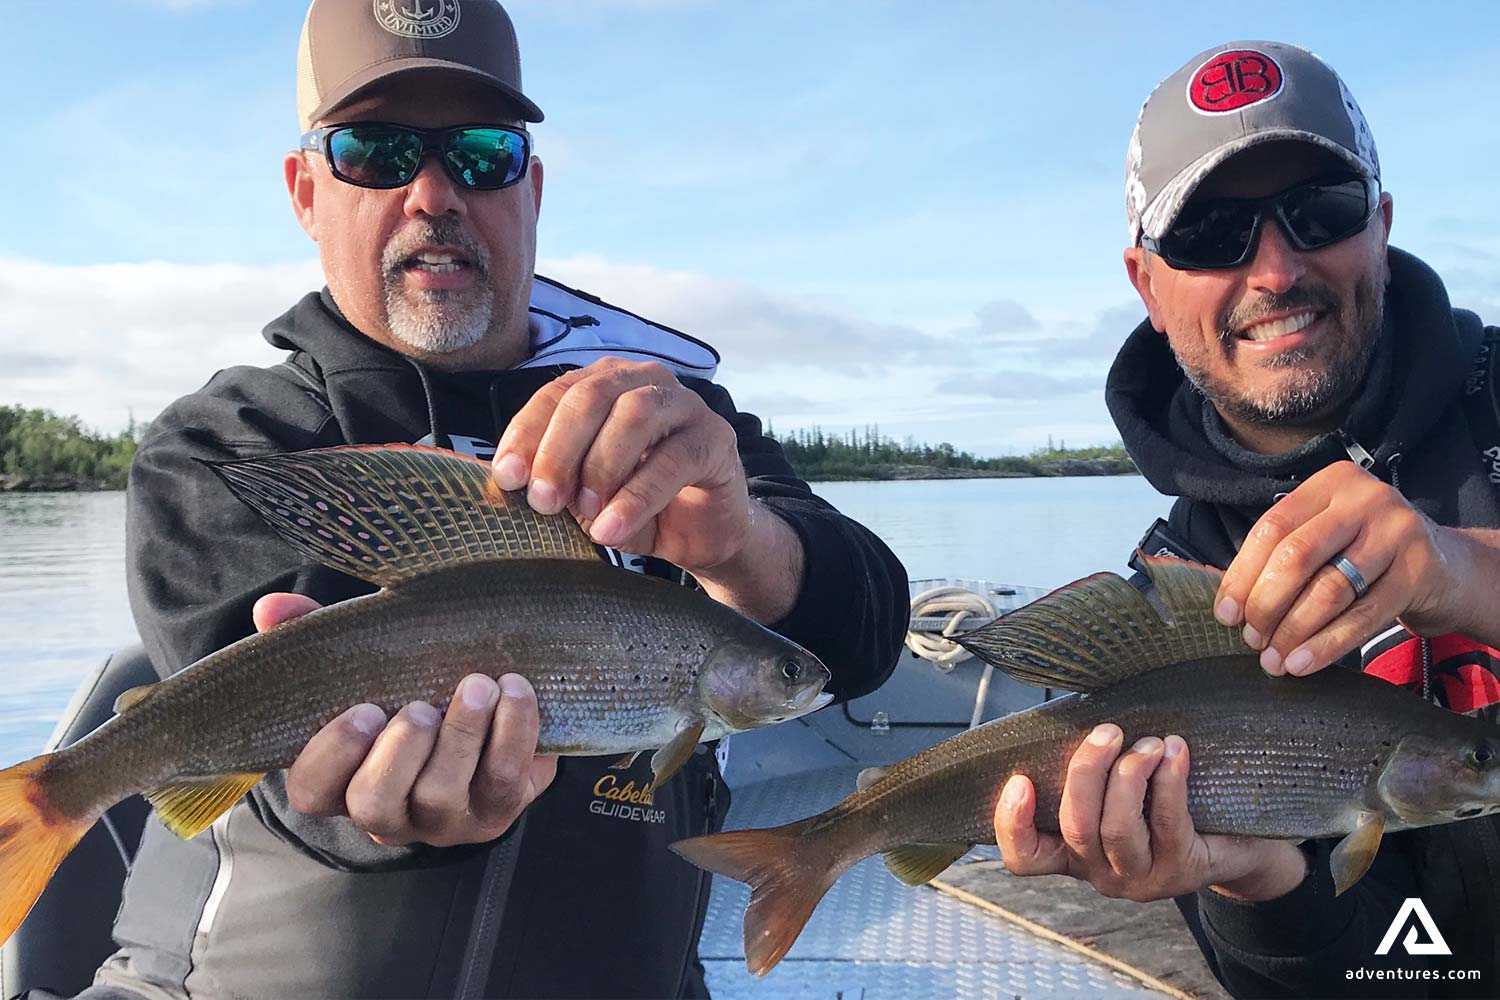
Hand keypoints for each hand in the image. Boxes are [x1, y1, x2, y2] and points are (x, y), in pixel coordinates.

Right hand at [253, 593, 557, 846]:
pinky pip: (504, 779)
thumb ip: (317, 638)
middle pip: (374, 805)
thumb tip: (272, 608)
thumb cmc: (413, 692)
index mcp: (344, 780)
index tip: (363, 710)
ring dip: (462, 736)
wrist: (495, 721)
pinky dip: (512, 732)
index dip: (332, 756)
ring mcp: (444, 819)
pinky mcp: (497, 810)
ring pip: (441, 795)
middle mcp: (390, 814)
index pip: (312, 790)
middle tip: (420, 708)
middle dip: (398, 755)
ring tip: (478, 685)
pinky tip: (515, 690)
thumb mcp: (366, 667)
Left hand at [492, 358, 748, 569]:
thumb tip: (502, 480)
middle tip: (542, 500)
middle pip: (592, 396)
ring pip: (634, 416)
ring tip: (584, 514)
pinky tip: (612, 528)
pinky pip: (673, 460)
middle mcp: (644, 382)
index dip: (527, 432)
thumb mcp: (584, 497)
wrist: (702, 537)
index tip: (507, 477)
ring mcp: (685, 405)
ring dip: (600, 467)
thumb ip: (553, 482)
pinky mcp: (715, 439)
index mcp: (604, 385)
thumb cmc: (638, 507)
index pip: (556, 394)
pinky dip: (636, 497)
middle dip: (559, 449)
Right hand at [994, 724, 1305, 902]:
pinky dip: (1168, 780)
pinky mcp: (1182, 870)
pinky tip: (1174, 749)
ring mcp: (1141, 877)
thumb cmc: (1166, 801)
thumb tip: (1072, 719)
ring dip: (1129, 776)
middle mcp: (1100, 873)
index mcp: (1073, 853)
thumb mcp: (1118, 791)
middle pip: (1076, 828)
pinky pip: (1167, 822)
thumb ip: (1091, 773)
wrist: (1240, 841)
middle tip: (1106, 731)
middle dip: (1085, 773)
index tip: (1021, 779)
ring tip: (1149, 743)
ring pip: (1116, 829)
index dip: (1012, 824)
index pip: (1025, 858)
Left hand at [1211, 461, 1475, 675]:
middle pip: (1297, 556)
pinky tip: (1302, 663)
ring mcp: (1397, 531)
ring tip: (1273, 659)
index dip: (1242, 575)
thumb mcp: (1327, 539)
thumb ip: (1281, 558)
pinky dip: (1327, 644)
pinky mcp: (1420, 570)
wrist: (1448, 568)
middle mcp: (1364, 498)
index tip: (1226, 615)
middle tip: (1252, 640)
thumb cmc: (1367, 554)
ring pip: (1329, 589)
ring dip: (1293, 630)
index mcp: (1330, 484)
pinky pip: (1364, 615)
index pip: (1271, 529)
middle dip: (1266, 604)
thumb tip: (1229, 604)